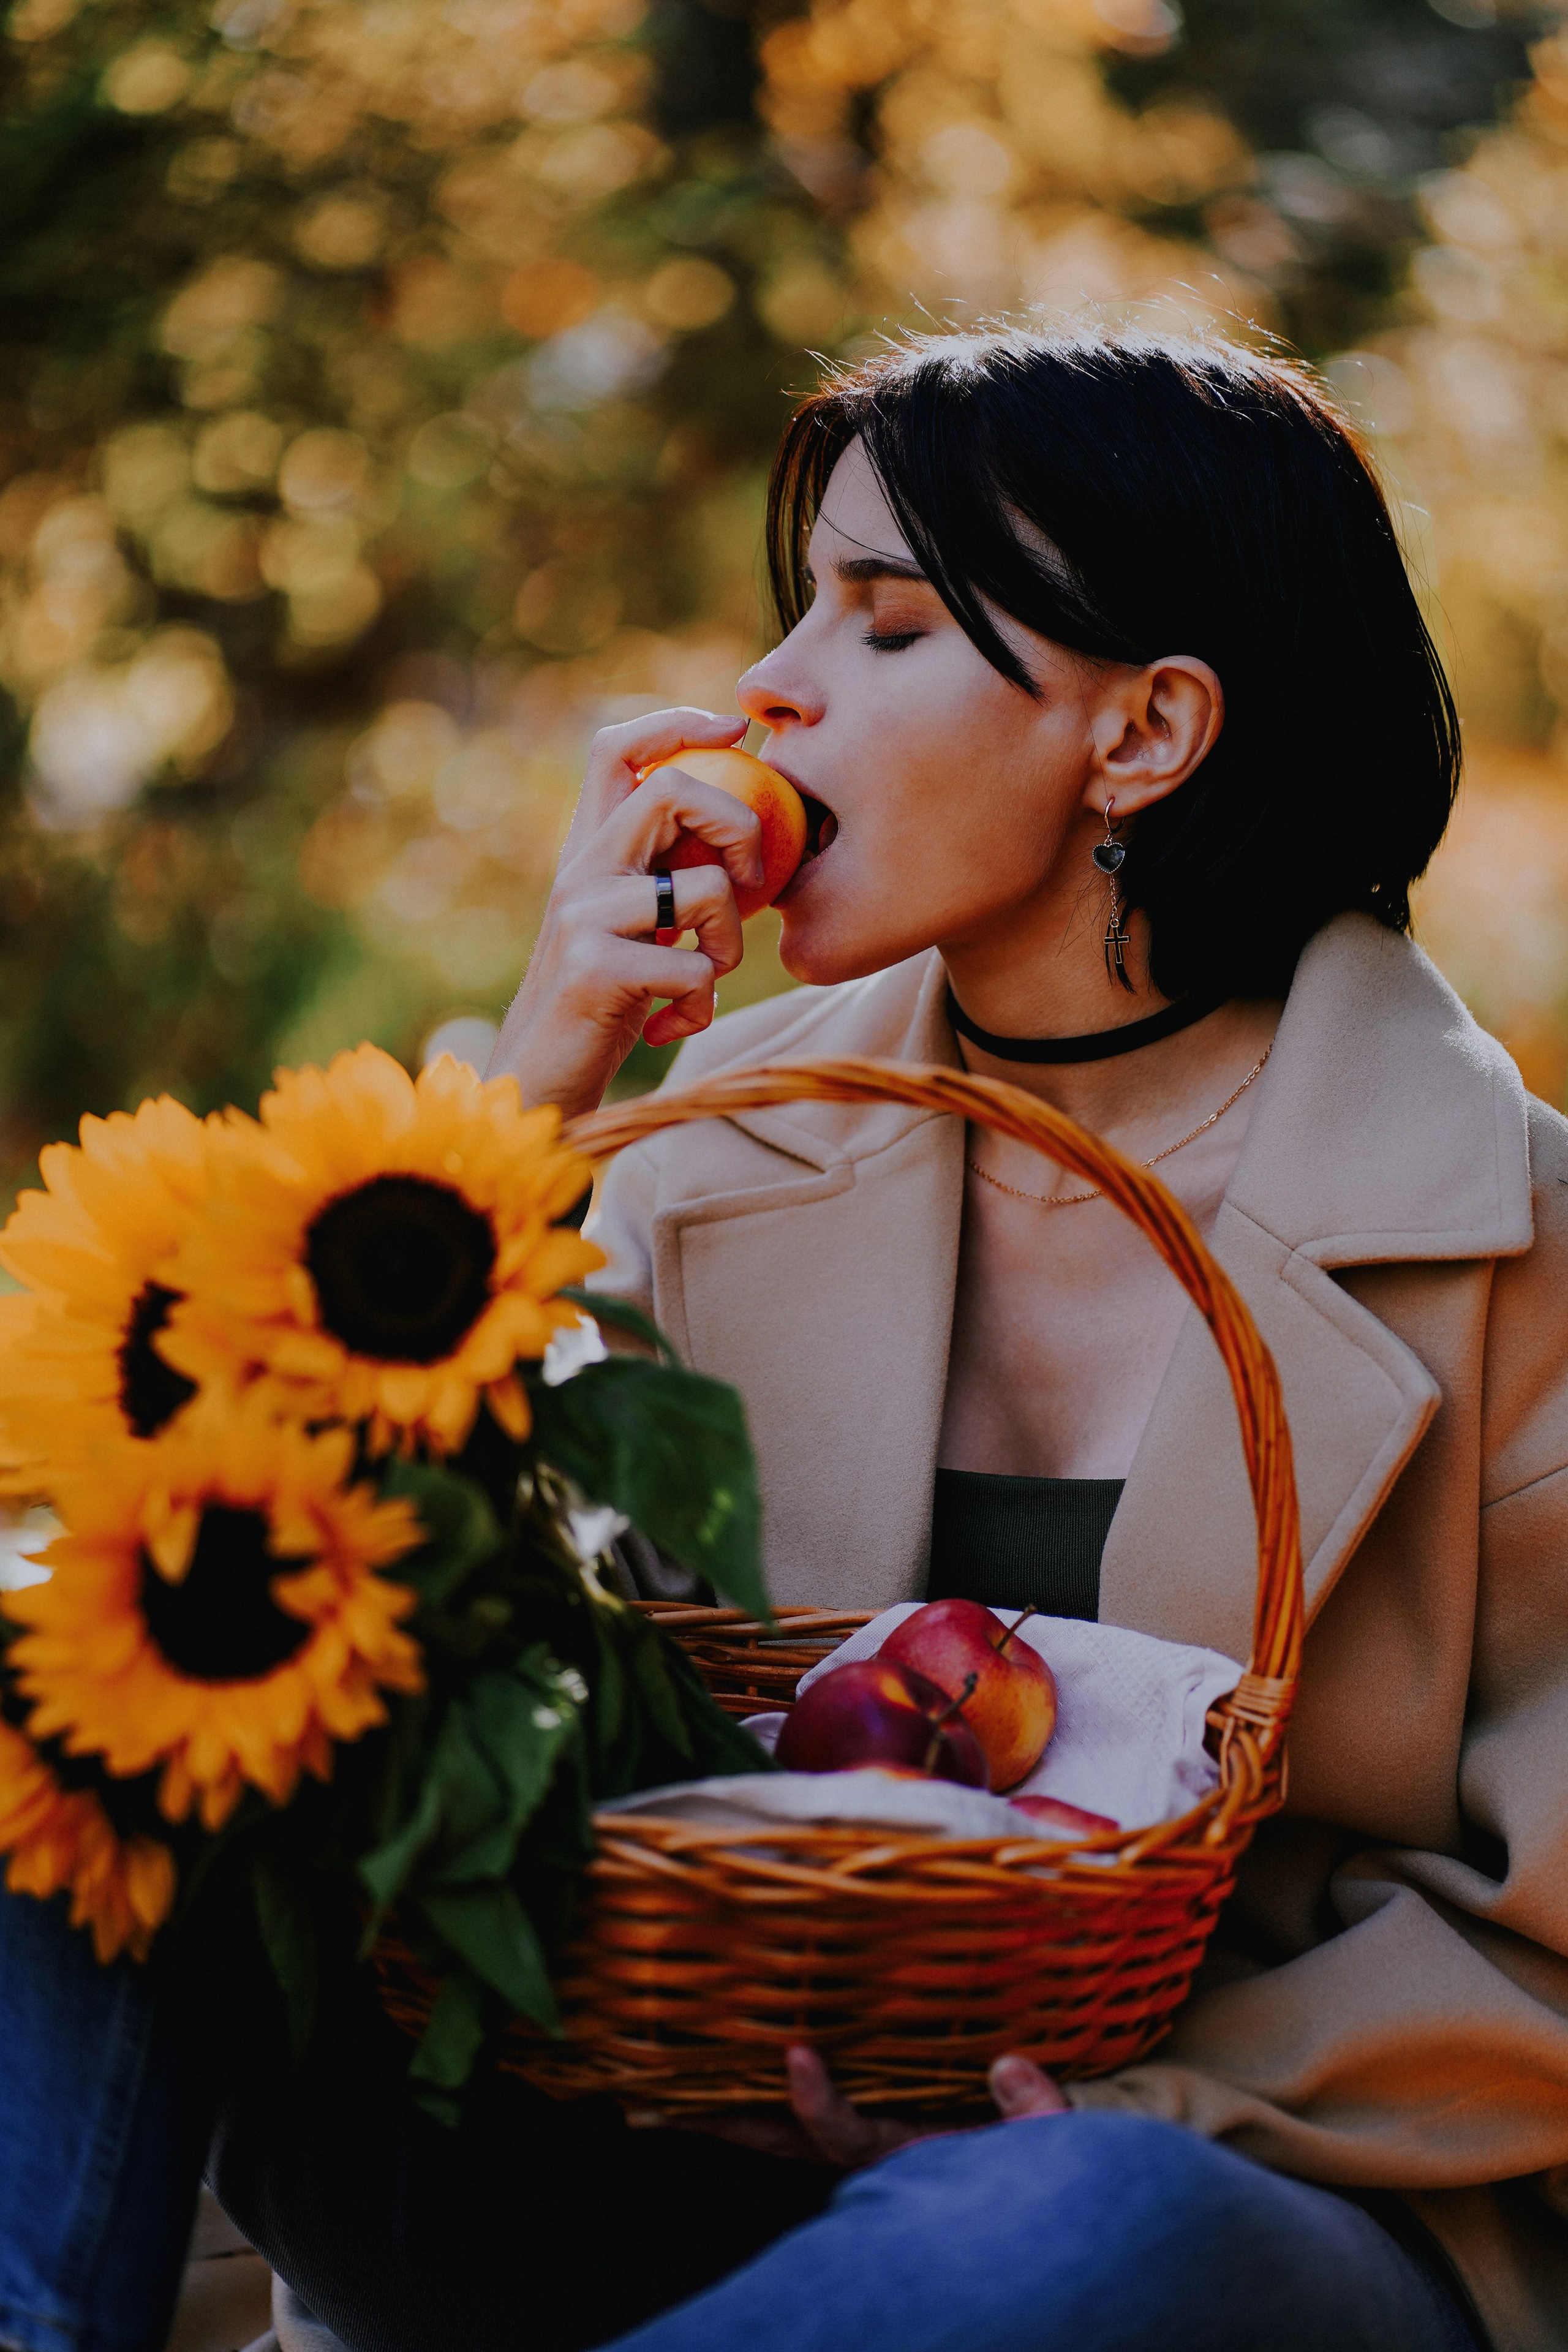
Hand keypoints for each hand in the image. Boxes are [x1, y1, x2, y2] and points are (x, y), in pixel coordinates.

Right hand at [487, 707, 765, 1116]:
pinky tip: (670, 1024)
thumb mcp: (634, 928)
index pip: (616, 748)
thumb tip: (744, 831)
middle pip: (672, 790)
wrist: (540, 1082)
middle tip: (753, 879)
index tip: (734, 728)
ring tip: (701, 981)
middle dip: (738, 826)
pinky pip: (696, 968)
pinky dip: (701, 1004)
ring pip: (707, 890)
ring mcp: (583, 917)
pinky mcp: (595, 970)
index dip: (678, 722)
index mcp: (588, 850)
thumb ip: (666, 876)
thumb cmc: (604, 1005)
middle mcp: (580, 870)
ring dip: (729, 944)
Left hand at [645, 2045, 1068, 2169]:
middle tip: (663, 2103)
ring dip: (733, 2115)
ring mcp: (872, 2143)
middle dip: (728, 2122)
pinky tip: (736, 2073)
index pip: (848, 2133)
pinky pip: (811, 2118)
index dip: (817, 2101)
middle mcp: (879, 2156)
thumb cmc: (1051, 2182)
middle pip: (787, 2141)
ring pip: (786, 2134)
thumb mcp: (1052, 2147)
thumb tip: (1008, 2063)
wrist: (1052, 2207)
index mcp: (911, 2158)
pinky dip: (769, 2102)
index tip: (797, 2055)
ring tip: (672, 2091)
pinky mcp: (876, 2129)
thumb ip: (1031, 2110)